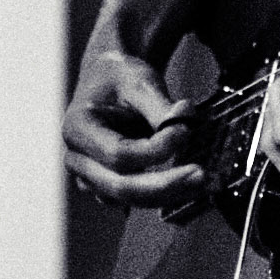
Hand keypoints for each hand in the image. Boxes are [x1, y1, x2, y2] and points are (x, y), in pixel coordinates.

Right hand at [63, 48, 203, 206]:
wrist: (110, 82)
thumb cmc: (122, 78)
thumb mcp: (141, 82)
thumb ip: (161, 110)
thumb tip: (186, 131)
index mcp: (77, 129)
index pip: (118, 154)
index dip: (156, 149)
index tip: (187, 131)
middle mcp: (78, 160)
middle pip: (121, 187)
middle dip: (165, 185)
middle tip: (201, 174)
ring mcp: (90, 178)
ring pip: (131, 200)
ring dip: (169, 194)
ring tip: (202, 181)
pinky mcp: (108, 187)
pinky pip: (136, 199)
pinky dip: (164, 195)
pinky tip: (188, 184)